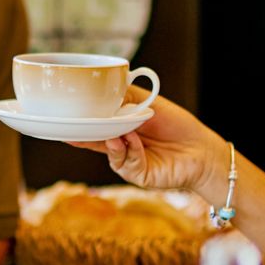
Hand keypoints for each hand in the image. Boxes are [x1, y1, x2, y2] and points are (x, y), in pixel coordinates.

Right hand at [67, 95, 228, 192]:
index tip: (61, 118)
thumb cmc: (177, 125)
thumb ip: (125, 96)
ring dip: (111, 141)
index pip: (94, 126)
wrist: (202, 149)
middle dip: (82, 136)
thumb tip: (102, 89)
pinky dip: (129, 150)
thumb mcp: (148, 103)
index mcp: (120, 129)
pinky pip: (127, 163)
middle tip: (70, 128)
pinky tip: (133, 140)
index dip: (78, 123)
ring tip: (116, 133)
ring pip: (109, 153)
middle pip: (95, 141)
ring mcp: (128, 162)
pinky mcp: (139, 175)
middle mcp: (121, 146)